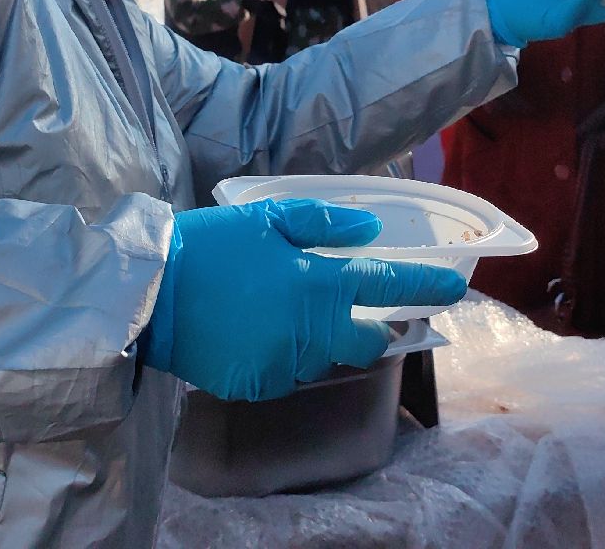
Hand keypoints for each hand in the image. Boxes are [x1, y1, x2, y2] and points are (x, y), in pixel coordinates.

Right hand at [142, 199, 466, 401]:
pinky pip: (287, 374)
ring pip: (324, 359)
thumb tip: (370, 232)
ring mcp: (286, 363)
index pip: (391, 289)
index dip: (428, 288)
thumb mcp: (268, 219)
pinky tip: (255, 334)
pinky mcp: (259, 386)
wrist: (148, 292)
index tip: (455, 290)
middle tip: (363, 315)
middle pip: (369, 344)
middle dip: (375, 332)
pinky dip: (282, 356)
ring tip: (282, 314)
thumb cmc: (210, 246)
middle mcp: (313, 331)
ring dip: (319, 340)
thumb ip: (326, 225)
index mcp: (320, 283)